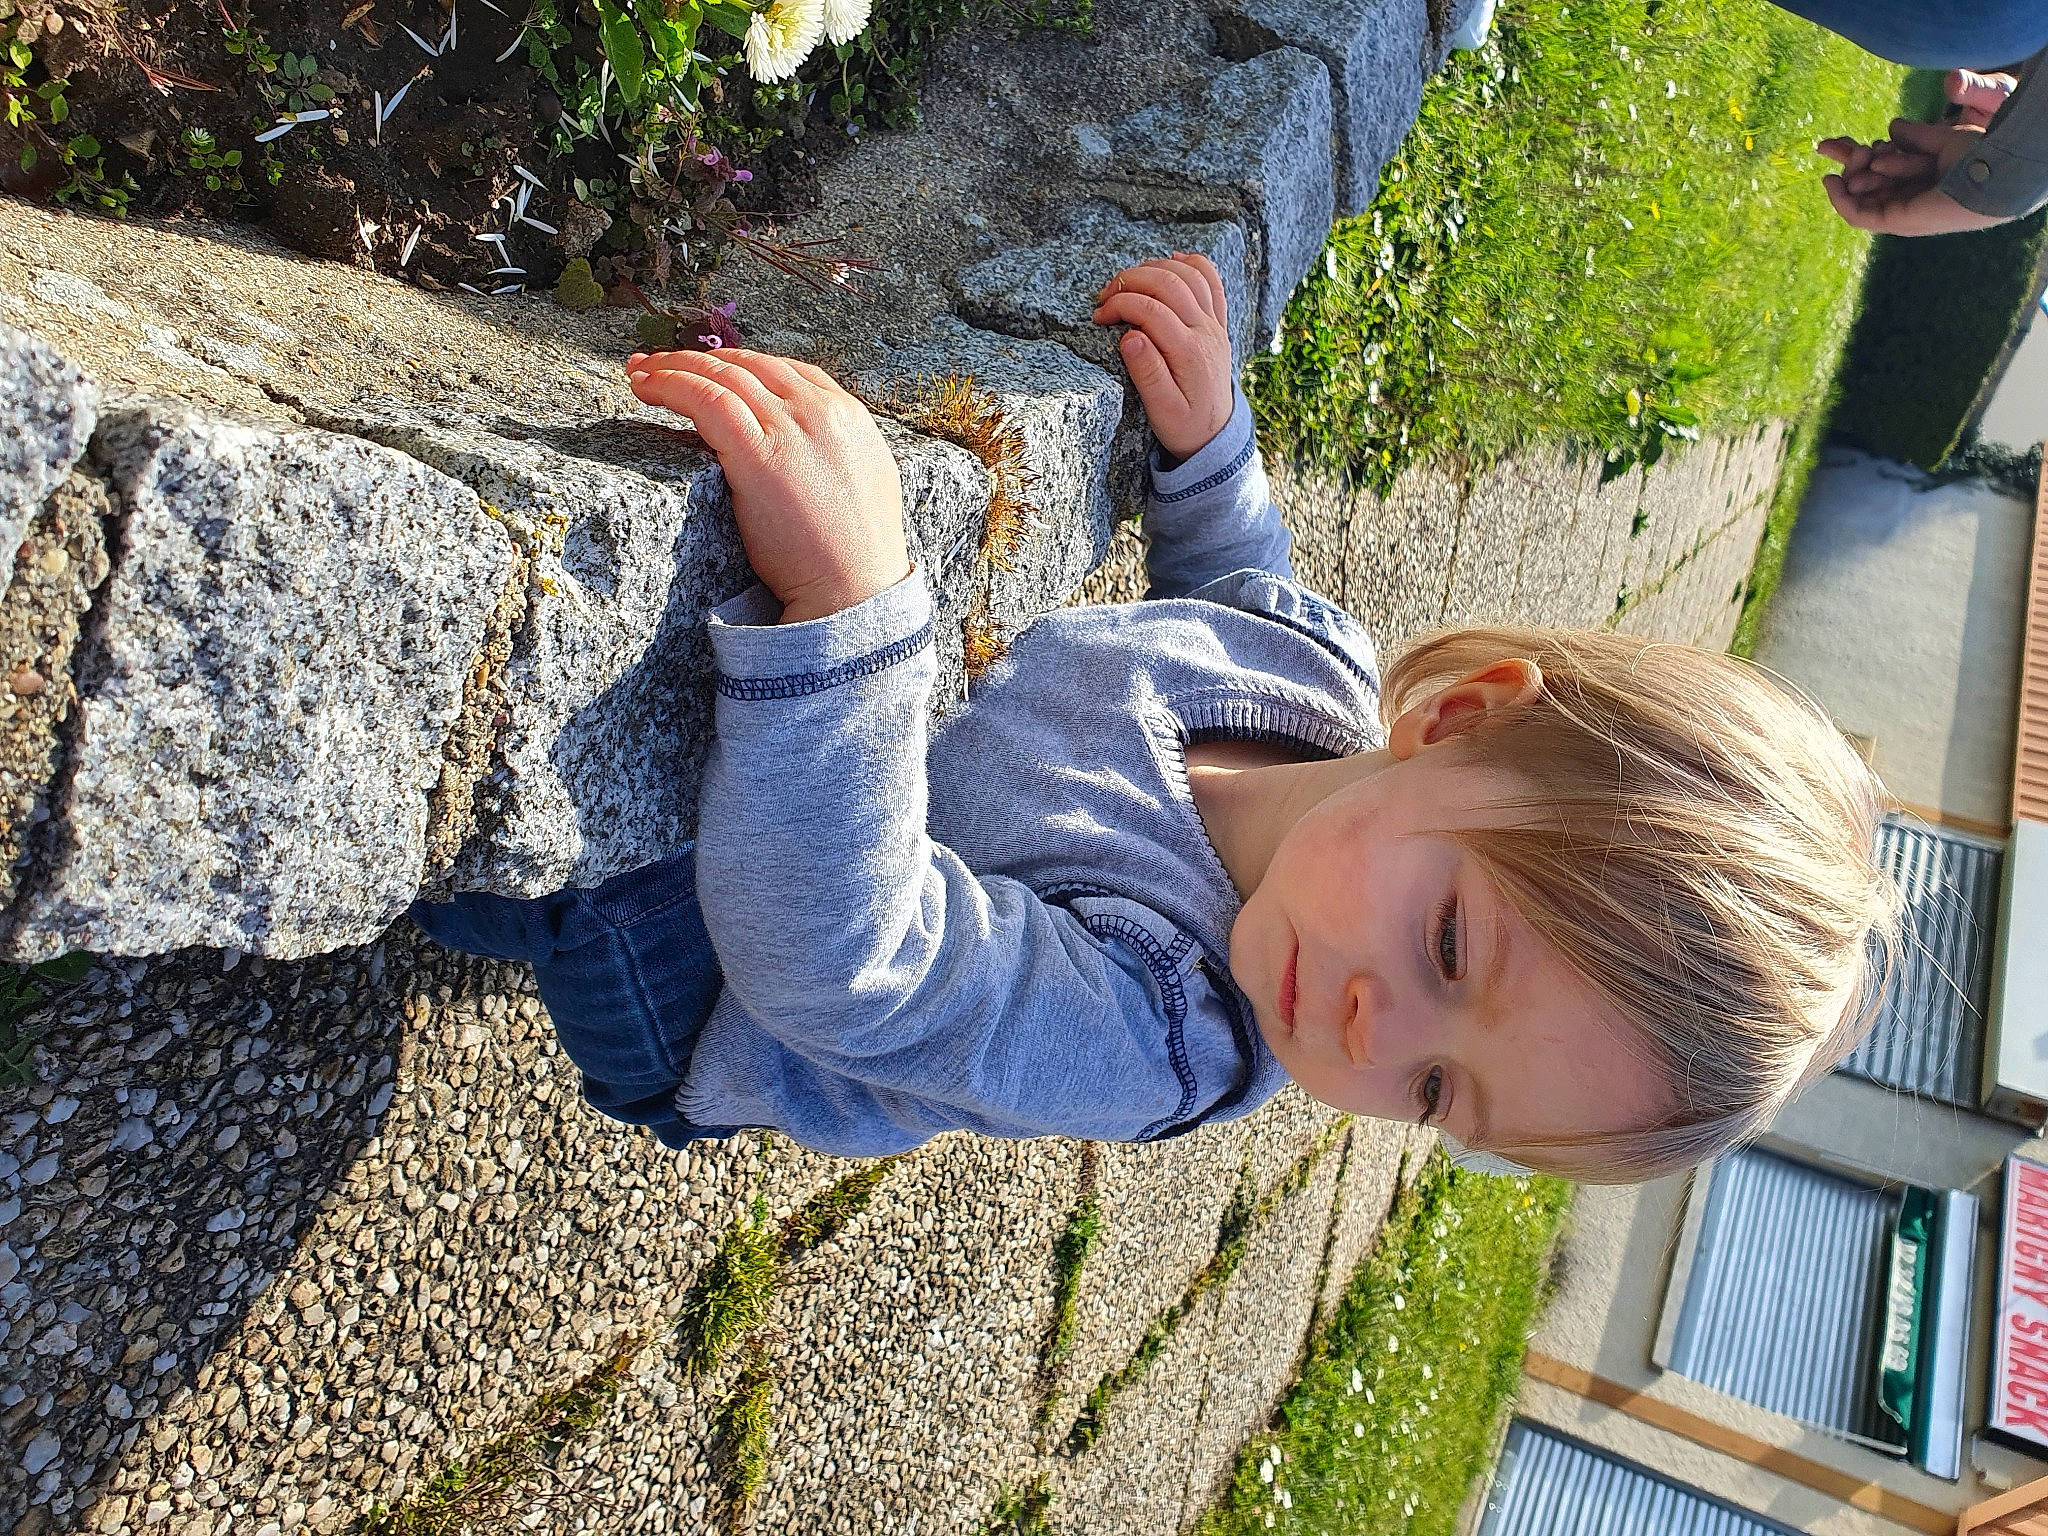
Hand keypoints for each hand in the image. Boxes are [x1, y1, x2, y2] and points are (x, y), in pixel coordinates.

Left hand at [626, 349, 909, 624]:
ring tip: (641, 371)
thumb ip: (835, 453)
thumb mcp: (866, 482)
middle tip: (662, 360)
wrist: (856, 589)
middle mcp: (819, 411)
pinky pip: (705, 400)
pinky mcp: (757, 455)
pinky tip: (647, 387)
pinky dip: (670, 385)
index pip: (786, 369)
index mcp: (849, 415)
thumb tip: (808, 451)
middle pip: (749, 364)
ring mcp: (788, 429)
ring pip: (722, 375)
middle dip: (700, 357)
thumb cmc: (858, 556)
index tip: (712, 368)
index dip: (741, 362)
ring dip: (674, 366)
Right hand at [1091, 252, 1234, 460]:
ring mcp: (1215, 324)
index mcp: (1190, 353)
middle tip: (1105, 295)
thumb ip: (1147, 373)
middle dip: (1131, 280)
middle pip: (1169, 284)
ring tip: (1127, 280)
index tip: (1099, 316)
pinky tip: (1173, 259)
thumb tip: (1129, 338)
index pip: (1150, 310)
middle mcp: (1206, 332)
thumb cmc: (1185, 426)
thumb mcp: (1161, 411)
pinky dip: (1194, 264)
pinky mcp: (1218, 323)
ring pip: (1189, 276)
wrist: (1216, 434)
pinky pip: (1212, 282)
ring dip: (1155, 268)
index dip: (1119, 305)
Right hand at [1815, 69, 2014, 236]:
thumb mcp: (1942, 139)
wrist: (1997, 170)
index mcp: (1919, 181)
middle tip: (1832, 145)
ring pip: (1859, 198)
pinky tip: (1832, 180)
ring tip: (1856, 154)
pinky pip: (1859, 215)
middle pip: (1863, 185)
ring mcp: (1902, 214)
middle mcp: (1908, 200)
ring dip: (1848, 175)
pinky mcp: (1898, 221)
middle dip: (1843, 163)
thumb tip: (1892, 127)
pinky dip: (1841, 200)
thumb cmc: (1981, 154)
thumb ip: (1917, 136)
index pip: (1878, 171)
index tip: (1831, 143)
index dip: (1853, 157)